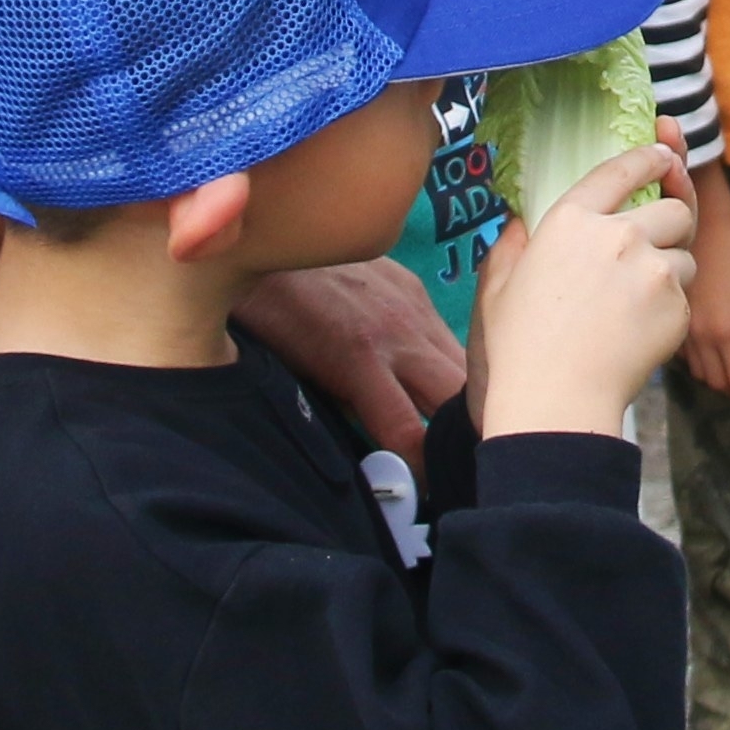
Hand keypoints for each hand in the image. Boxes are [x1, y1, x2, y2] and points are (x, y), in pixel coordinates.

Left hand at [230, 256, 471, 459]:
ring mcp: (411, 309)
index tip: (421, 493)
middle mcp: (395, 337)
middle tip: (457, 464)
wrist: (266, 236)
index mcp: (357, 363)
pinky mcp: (414, 290)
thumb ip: (341, 407)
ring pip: (463, 368)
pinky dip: (448, 363)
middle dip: (461, 436)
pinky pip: (447, 336)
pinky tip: (438, 378)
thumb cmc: (268, 314)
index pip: (408, 435)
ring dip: (462, 400)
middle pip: (455, 402)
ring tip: (462, 429)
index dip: (421, 473)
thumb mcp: (296, 373)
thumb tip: (375, 447)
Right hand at [474, 143, 696, 437]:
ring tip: (640, 303)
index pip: (621, 170)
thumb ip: (513, 243)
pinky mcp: (676, 307)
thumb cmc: (520, 347)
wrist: (557, 401)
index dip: (649, 157)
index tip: (663, 156)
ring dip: (672, 271)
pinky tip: (640, 331)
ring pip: (686, 255)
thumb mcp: (500, 284)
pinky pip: (686, 297)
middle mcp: (618, 235)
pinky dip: (671, 310)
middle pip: (674, 208)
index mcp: (571, 220)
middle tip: (658, 244)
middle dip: (674, 221)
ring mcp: (653, 270)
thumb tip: (522, 221)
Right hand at [681, 165, 729, 406]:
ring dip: (719, 378)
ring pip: (700, 372)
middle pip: (719, 383)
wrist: (698, 223)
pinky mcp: (670, 319)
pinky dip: (700, 363)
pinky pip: (684, 357)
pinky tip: (711, 352)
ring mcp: (681, 330)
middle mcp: (700, 338)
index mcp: (726, 332)